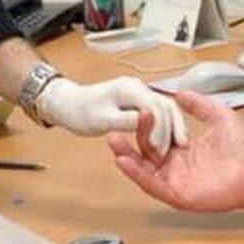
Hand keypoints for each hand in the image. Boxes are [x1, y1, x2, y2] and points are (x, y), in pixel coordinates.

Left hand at [36, 76, 187, 156]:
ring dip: (171, 129)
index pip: (154, 106)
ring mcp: (141, 94)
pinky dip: (165, 128)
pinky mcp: (140, 103)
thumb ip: (125, 120)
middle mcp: (139, 88)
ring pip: (166, 110)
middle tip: (163, 155)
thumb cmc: (80, 112)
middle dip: (168, 131)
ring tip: (174, 149)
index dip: (160, 128)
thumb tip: (148, 122)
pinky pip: (159, 115)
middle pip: (165, 106)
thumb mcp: (102, 120)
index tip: (156, 149)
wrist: (69, 105)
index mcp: (130, 88)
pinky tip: (167, 143)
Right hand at [108, 91, 243, 213]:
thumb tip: (180, 91)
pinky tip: (124, 161)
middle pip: (145, 154)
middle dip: (129, 141)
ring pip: (144, 170)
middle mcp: (176, 166)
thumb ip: (199, 104)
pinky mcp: (177, 195)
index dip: (146, 125)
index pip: (157, 137)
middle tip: (114, 127)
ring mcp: (175, 181)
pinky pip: (153, 185)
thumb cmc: (242, 145)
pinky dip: (137, 174)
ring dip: (127, 157)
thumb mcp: (218, 115)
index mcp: (183, 149)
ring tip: (113, 141)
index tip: (138, 110)